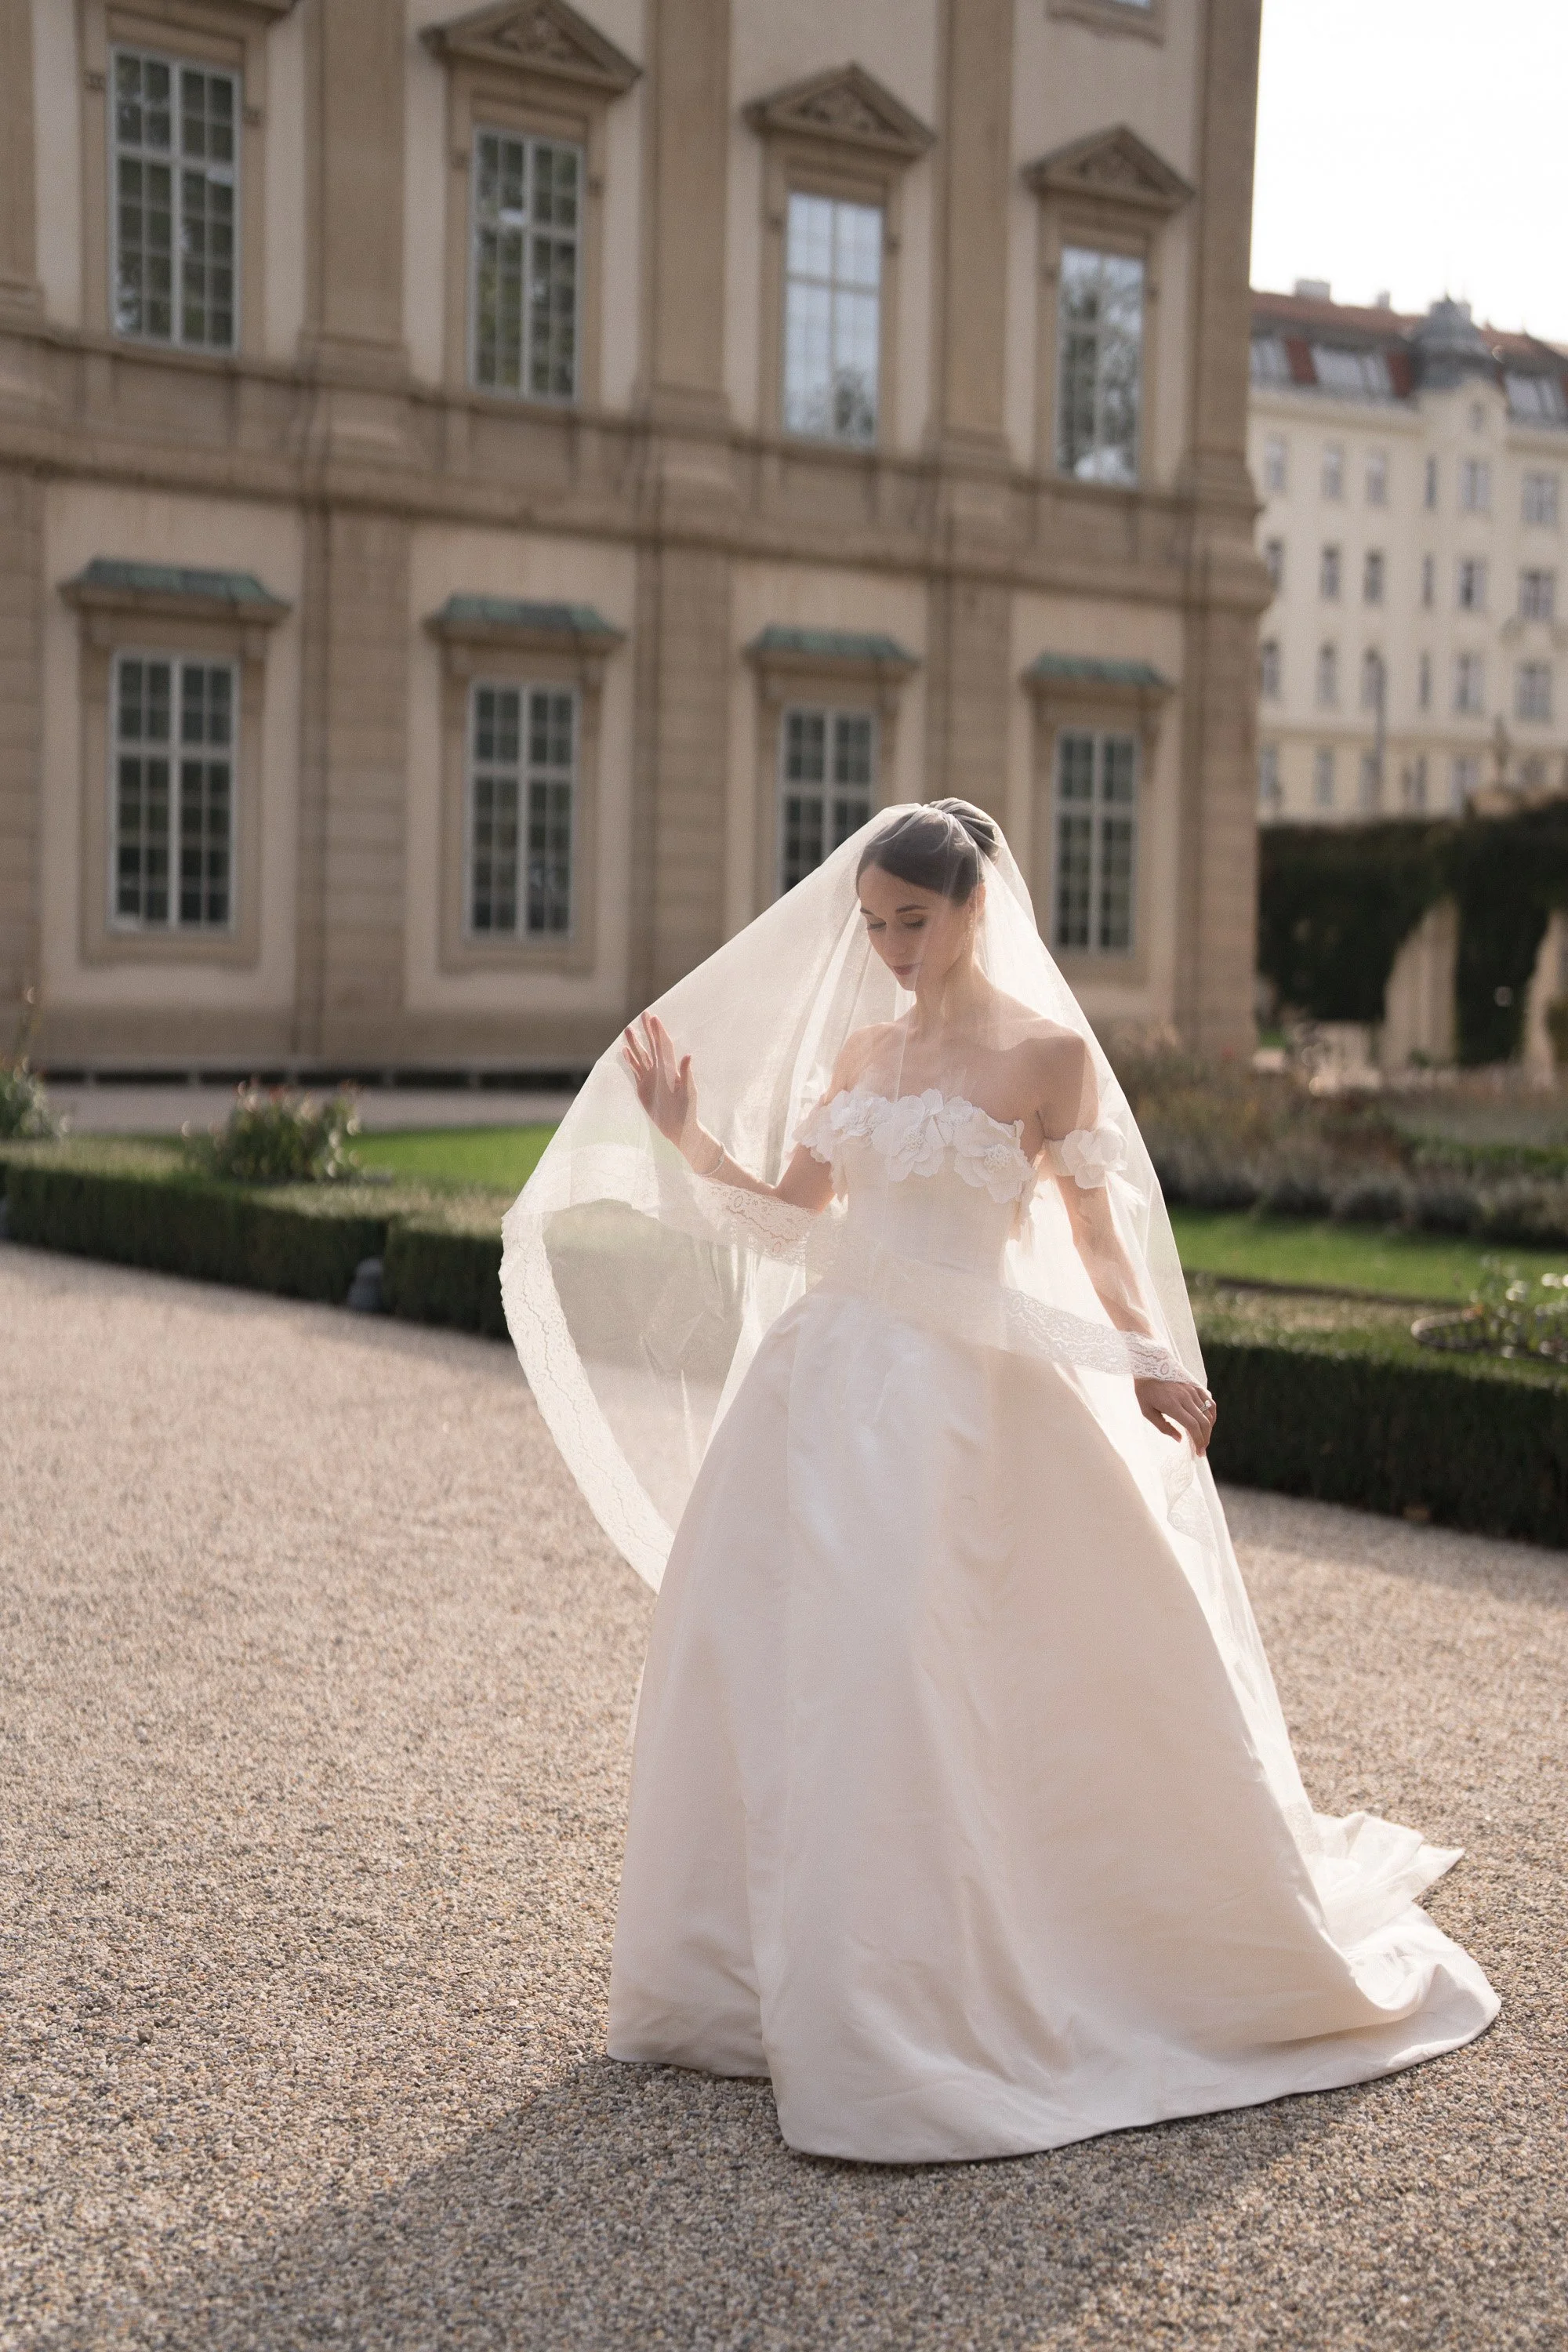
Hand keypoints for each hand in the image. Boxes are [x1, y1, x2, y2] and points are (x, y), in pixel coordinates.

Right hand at [622, 1012, 699, 1157]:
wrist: (678, 1128)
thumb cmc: (688, 1111)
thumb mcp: (689, 1093)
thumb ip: (687, 1075)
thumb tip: (688, 1055)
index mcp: (670, 1069)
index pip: (663, 1046)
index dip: (658, 1032)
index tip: (653, 1018)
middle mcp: (660, 1070)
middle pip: (652, 1046)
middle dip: (647, 1031)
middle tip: (643, 1014)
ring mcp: (650, 1078)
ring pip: (641, 1056)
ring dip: (635, 1043)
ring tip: (628, 1030)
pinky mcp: (643, 1087)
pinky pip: (635, 1070)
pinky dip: (630, 1060)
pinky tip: (624, 1051)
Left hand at [1135, 1376, 1217, 1453]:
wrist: (1148, 1365)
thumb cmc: (1145, 1391)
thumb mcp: (1147, 1411)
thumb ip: (1163, 1426)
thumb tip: (1180, 1439)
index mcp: (1173, 1405)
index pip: (1192, 1426)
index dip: (1198, 1440)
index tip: (1199, 1452)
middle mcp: (1185, 1397)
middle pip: (1203, 1422)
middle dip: (1205, 1438)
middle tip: (1202, 1449)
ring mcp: (1192, 1390)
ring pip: (1208, 1413)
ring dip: (1208, 1428)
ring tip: (1204, 1438)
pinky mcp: (1195, 1386)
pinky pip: (1209, 1402)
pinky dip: (1212, 1414)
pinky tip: (1208, 1422)